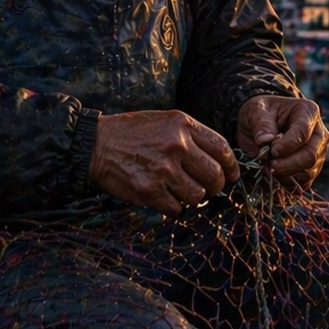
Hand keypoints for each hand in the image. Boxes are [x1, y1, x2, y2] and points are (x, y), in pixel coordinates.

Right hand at [88, 109, 238, 214]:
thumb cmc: (132, 132)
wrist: (96, 144)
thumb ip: (192, 136)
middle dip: (216, 186)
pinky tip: (165, 197)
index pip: (222, 149)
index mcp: (183, 125)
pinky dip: (174, 207)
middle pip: (215, 176)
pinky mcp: (149, 190)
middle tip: (209, 188)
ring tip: (182, 191)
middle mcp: (177, 146)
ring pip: (198, 196)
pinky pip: (176, 208)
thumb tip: (219, 160)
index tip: (232, 174)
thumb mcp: (165, 121)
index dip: (232, 166)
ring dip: (194, 198)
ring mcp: (163, 170)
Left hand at [237, 95, 328, 187]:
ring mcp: (318, 151)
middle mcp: (319, 132)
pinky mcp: (313, 167)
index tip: (272, 151)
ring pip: (309, 171)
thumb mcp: (256, 111)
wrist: (263, 122)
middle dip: (288, 164)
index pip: (303, 133)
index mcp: (307, 111)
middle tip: (269, 164)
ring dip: (287, 174)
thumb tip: (264, 140)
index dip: (287, 145)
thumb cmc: (262, 113)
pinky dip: (289, 182)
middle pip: (310, 155)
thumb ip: (261, 124)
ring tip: (269, 167)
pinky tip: (276, 175)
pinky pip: (305, 181)